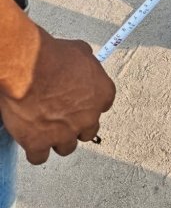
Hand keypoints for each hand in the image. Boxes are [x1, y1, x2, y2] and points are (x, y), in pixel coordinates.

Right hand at [0, 29, 115, 164]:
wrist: (28, 68)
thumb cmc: (53, 56)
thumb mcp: (80, 50)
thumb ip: (87, 63)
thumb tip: (84, 61)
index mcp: (102, 95)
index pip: (103, 106)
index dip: (89, 104)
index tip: (80, 102)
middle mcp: (88, 117)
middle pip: (87, 131)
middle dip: (76, 125)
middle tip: (62, 116)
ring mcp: (65, 133)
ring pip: (66, 147)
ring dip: (57, 139)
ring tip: (45, 129)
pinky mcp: (40, 143)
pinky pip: (40, 157)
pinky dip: (35, 150)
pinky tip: (31, 141)